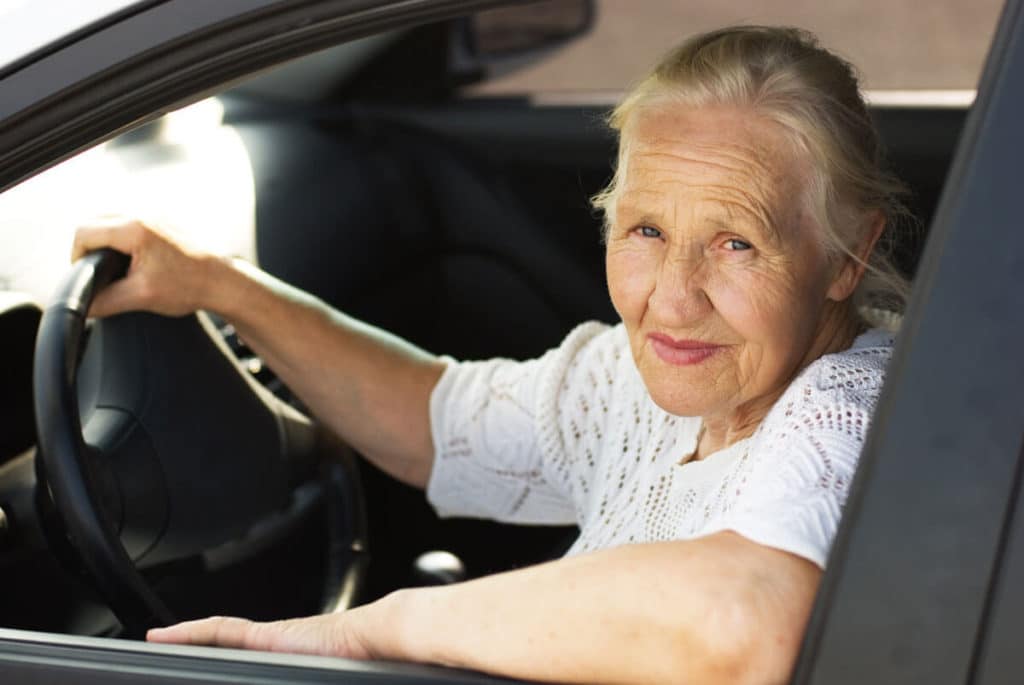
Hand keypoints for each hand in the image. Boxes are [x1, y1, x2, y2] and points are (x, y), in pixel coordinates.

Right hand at [71, 216, 221, 317]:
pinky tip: (133, 261)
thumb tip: (84, 306)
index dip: (77, 256)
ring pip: (112, 222)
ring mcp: (155, 215)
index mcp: (135, 228)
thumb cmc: (190, 286)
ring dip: (106, 242)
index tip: (86, 276)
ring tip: (115, 268)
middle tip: (98, 273)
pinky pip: (130, 224)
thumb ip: (106, 301)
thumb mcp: (142, 297)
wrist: (225, 282)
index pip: (83, 232)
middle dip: (90, 248)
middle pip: (95, 223)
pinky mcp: (164, 221)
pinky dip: (124, 240)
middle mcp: (143, 215)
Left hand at [146, 612, 374, 659]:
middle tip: (162, 665)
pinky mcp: (265, 634)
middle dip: (191, 655)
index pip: (237, 664)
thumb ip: (296, 681)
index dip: (211, 664)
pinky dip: (190, 632)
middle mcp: (272, 650)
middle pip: (222, 653)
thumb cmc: (360, 669)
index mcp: (285, 664)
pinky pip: (218, 630)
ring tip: (155, 649)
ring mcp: (267, 640)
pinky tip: (165, 636)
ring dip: (183, 644)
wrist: (376, 642)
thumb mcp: (311, 682)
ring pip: (214, 642)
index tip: (190, 676)